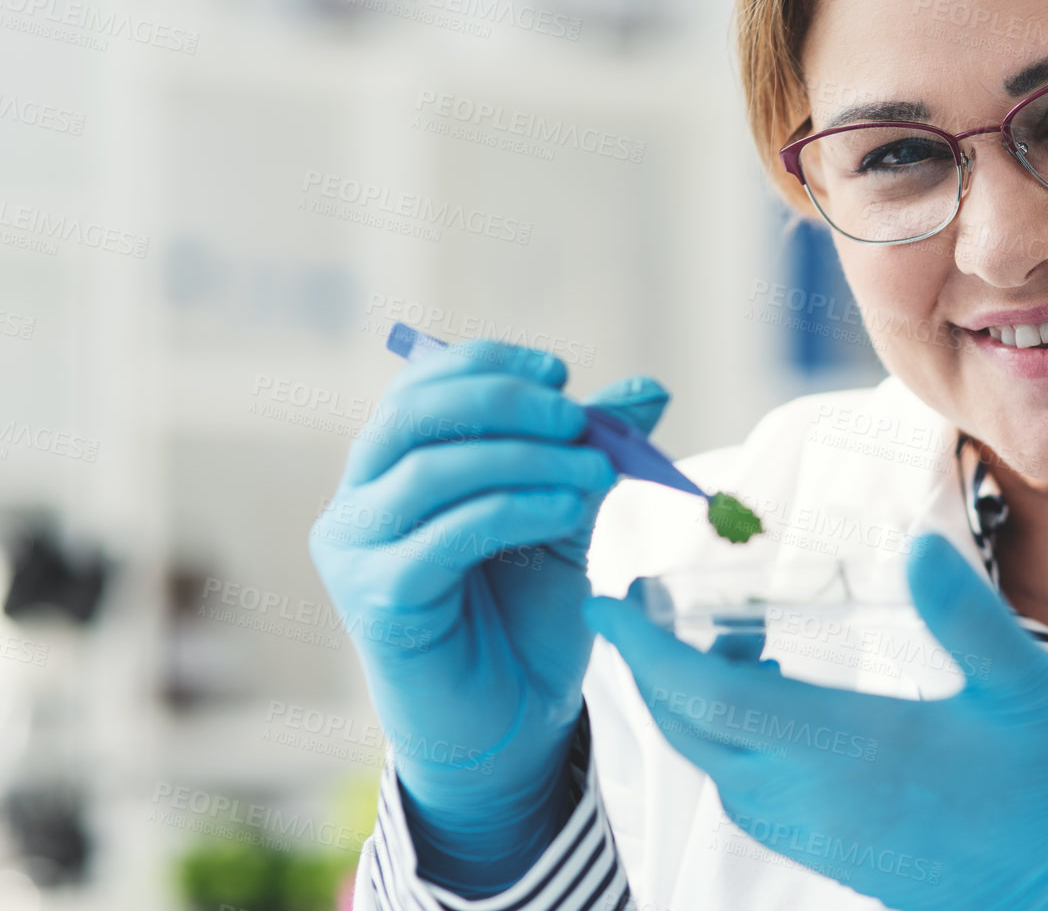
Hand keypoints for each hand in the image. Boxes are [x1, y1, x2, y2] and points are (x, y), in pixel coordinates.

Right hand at [308, 340, 667, 893]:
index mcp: (394, 467)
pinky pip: (442, 537)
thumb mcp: (566, 516)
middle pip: (415, 415)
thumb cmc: (527, 617)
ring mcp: (356, 551)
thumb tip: (649, 389)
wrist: (513, 723)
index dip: (489, 366)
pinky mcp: (376, 600)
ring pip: (428, 471)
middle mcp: (359, 500)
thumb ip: (590, 453)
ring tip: (594, 473)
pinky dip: (513, 510)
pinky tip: (568, 511)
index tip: (562, 375)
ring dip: (522, 459)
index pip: (421, 385)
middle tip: (578, 418)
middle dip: (505, 403)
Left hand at [586, 534, 1047, 910]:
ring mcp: (827, 836)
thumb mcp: (1027, 686)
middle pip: (698, 737)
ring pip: (723, 772)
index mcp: (850, 749)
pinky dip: (738, 746)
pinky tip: (780, 708)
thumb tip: (916, 544)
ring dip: (700, 710)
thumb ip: (964, 615)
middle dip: (656, 674)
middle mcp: (818, 800)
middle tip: (649, 610)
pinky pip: (757, 800)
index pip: (712, 698)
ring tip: (729, 645)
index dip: (648, 651)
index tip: (609, 603)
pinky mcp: (844, 857)